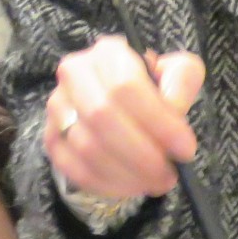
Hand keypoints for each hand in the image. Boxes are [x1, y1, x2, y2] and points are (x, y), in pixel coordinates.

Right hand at [45, 36, 204, 199]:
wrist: (120, 102)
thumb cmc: (152, 88)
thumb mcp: (177, 73)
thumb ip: (181, 83)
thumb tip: (173, 111)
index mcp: (109, 52)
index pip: (127, 87)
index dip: (158, 123)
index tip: (185, 149)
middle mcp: (75, 74)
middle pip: (101, 116)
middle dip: (141, 154)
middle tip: (169, 174)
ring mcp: (57, 107)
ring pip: (86, 147)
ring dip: (126, 173)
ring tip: (155, 182)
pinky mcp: (52, 139)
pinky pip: (74, 169)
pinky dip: (107, 184)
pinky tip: (132, 186)